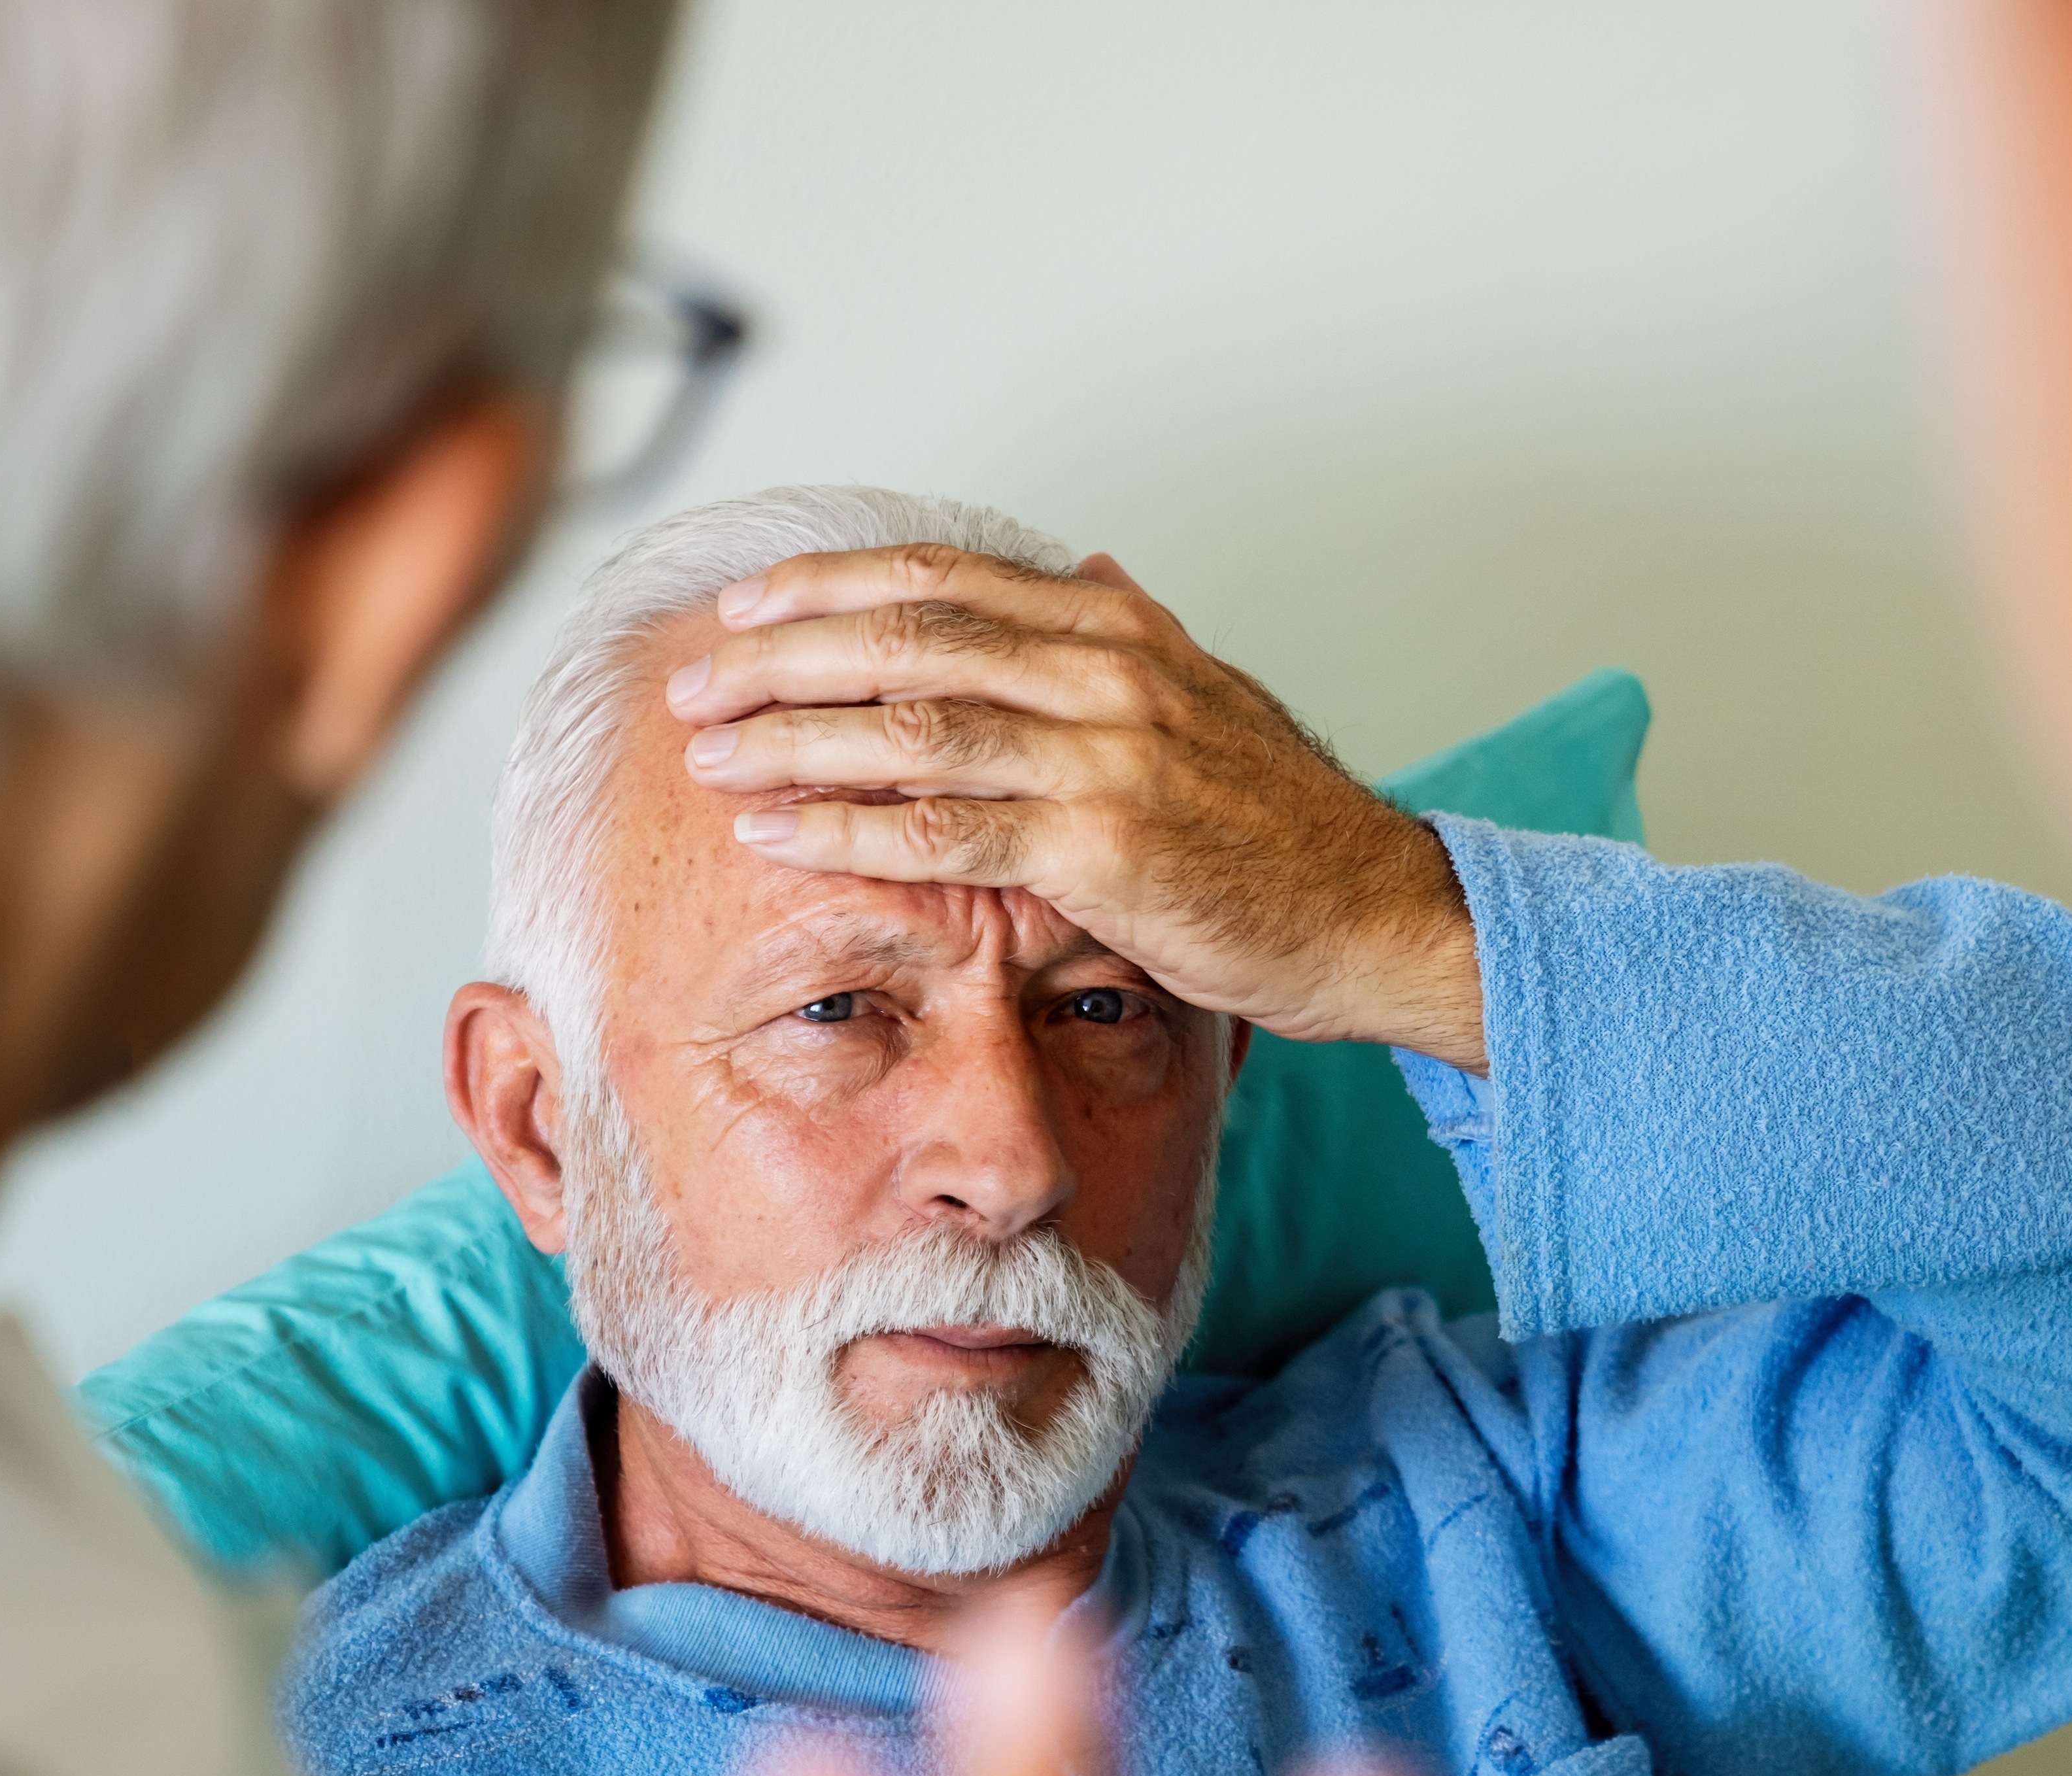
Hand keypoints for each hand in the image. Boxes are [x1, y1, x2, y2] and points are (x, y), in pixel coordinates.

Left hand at [661, 547, 1487, 1068]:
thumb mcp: (1212, 700)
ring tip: (708, 756)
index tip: (744, 607)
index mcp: (1119, 627)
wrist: (1375, 915)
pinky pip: (946, 831)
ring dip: (793, 739)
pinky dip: (848, 829)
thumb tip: (1080, 564)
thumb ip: (1132, 633)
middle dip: (782, 656)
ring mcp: (1107, 757)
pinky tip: (776, 832)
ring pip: (912, 725)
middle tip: (695, 683)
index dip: (830, 586)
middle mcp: (1108, 672)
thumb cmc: (1285, 828)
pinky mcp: (1105, 850)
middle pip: (907, 637)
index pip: (944, 581)